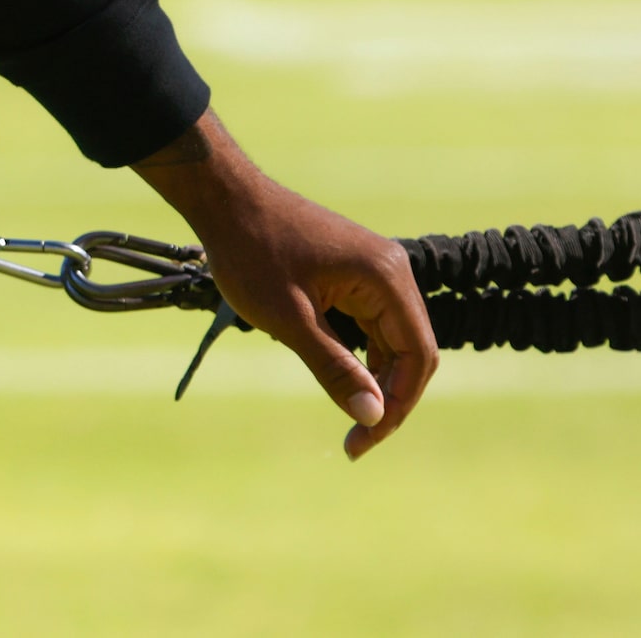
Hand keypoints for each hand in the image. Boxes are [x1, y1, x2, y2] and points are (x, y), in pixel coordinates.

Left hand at [132, 110, 435, 457]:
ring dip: (376, 381)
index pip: (417, 356)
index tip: (364, 440)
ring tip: (351, 421)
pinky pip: (371, 324)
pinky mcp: (354, 272)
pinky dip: (361, 356)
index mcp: (386, 278)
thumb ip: (334, 368)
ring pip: (391, 340)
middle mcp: (391, 271)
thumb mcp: (289, 319)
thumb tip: (373, 416)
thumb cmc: (251, 252)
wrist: (223, 198)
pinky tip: (343, 383)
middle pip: (411, 351)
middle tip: (357, 442)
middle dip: (388, 398)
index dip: (397, 404)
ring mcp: (374, 270)